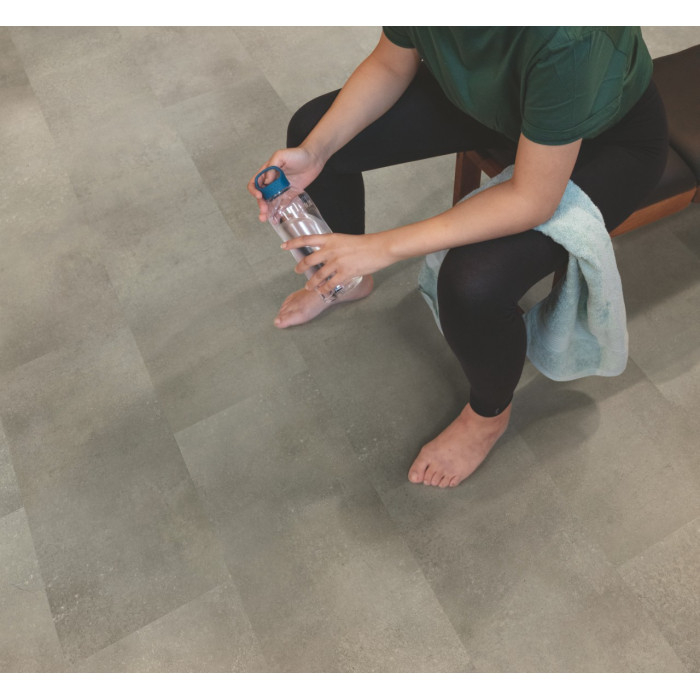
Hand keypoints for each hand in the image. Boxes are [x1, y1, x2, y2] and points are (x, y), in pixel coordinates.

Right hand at [247, 146, 325, 221]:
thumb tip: (267, 181)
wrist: (314, 159)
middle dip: (260, 204)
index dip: (254, 190)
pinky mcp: (289, 195)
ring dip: (266, 211)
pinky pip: (281, 205)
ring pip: (270, 202)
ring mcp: (280, 189)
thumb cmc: (297, 154)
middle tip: (264, 210)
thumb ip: (271, 167)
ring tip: (264, 218)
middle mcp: (272, 182)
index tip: (260, 196)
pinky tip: (275, 219)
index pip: (255, 183)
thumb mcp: (281, 155)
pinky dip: (277, 212)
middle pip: (261, 195)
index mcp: (267, 172)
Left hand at [282, 232, 396, 296]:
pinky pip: (330, 284)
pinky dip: (324, 289)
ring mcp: (337, 262)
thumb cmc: (365, 244)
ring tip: (308, 286)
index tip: (283, 246)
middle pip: (309, 260)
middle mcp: (330, 250)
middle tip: (297, 271)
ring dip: (311, 282)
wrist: (379, 248)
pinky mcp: (344, 273)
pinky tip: (322, 291)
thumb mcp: (345, 240)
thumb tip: (327, 255)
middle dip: (301, 267)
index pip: (306, 239)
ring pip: (318, 275)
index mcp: (330, 239)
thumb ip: (334, 247)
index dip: (293, 243)